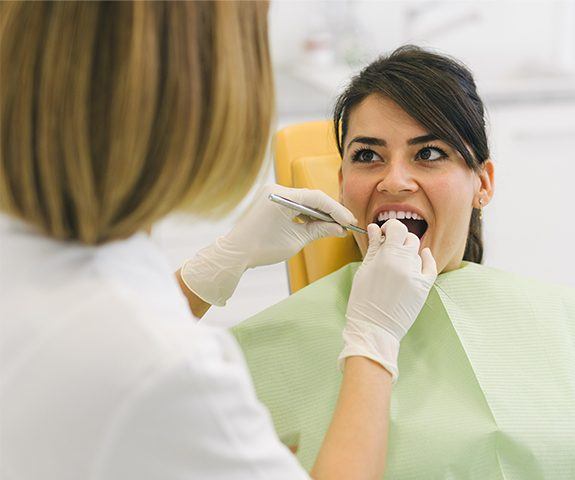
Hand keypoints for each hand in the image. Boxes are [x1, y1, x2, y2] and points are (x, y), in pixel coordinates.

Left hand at [180, 184, 356, 305]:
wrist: (235, 253)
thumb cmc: (262, 247)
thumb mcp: (296, 240)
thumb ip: (320, 230)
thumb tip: (340, 229)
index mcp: (281, 196)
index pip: (317, 198)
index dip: (336, 210)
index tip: (350, 221)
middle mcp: (276, 189)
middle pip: (311, 197)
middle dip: (329, 212)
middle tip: (346, 224)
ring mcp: (271, 194)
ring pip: (303, 201)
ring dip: (318, 213)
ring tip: (335, 227)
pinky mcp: (270, 200)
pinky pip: (293, 204)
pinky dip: (306, 214)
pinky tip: (318, 224)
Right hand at [339, 219, 436, 380]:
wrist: (373, 328)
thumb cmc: (362, 300)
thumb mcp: (364, 270)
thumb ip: (372, 247)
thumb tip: (374, 228)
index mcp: (387, 256)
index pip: (396, 228)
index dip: (390, 227)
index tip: (383, 233)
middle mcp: (404, 263)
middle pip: (408, 238)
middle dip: (398, 239)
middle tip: (388, 247)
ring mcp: (416, 275)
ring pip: (416, 252)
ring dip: (407, 251)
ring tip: (397, 261)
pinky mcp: (424, 287)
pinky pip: (430, 266)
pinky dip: (427, 258)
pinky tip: (423, 254)